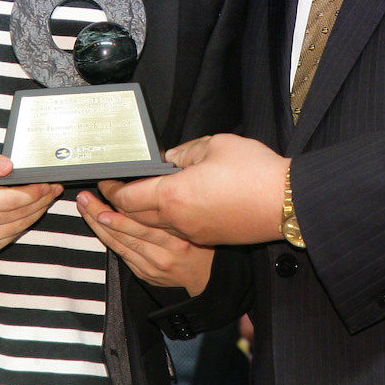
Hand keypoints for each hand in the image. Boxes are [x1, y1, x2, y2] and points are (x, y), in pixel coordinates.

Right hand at [0, 151, 60, 255]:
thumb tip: (7, 165)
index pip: (11, 199)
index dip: (34, 192)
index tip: (47, 183)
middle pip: (18, 214)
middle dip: (41, 200)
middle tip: (53, 188)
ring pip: (18, 227)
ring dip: (37, 212)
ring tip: (47, 198)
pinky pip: (12, 237)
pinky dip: (25, 224)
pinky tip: (33, 211)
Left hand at [78, 187, 214, 295]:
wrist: (210, 279)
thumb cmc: (207, 245)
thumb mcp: (197, 220)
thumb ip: (175, 204)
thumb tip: (151, 181)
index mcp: (179, 235)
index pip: (142, 214)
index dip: (122, 199)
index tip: (109, 185)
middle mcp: (164, 251)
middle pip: (125, 228)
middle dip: (101, 210)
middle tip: (86, 197)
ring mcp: (152, 264)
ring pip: (119, 242)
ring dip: (98, 224)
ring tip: (85, 208)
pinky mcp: (145, 273)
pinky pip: (122, 254)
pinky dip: (109, 239)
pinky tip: (99, 226)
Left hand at [100, 135, 286, 245]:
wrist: (286, 204)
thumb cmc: (255, 174)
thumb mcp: (217, 145)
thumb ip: (186, 151)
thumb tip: (171, 158)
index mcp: (174, 195)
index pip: (129, 197)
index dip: (112, 189)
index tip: (104, 181)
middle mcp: (177, 221)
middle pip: (133, 219)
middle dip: (112, 208)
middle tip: (98, 199)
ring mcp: (192, 234)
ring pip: (150, 232)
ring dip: (129, 223)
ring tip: (113, 214)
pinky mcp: (206, 239)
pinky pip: (171, 236)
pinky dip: (155, 230)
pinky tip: (155, 220)